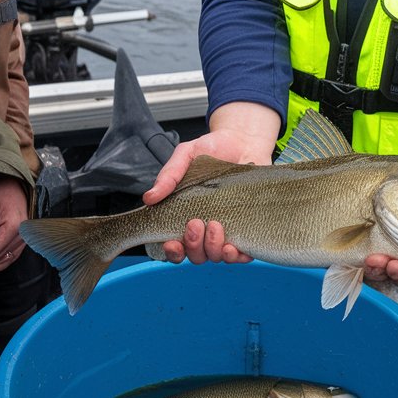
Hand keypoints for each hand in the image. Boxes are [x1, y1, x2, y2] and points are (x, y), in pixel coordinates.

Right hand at [142, 101, 279, 263]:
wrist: (244, 140)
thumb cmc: (213, 149)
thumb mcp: (186, 155)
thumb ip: (169, 175)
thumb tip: (149, 198)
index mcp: (186, 215)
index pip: (176, 246)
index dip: (172, 251)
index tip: (172, 242)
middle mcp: (205, 228)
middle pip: (196, 255)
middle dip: (194, 245)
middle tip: (196, 222)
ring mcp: (227, 230)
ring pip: (216, 256)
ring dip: (213, 249)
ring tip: (216, 226)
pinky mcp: (248, 228)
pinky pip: (243, 254)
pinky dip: (237, 256)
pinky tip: (234, 246)